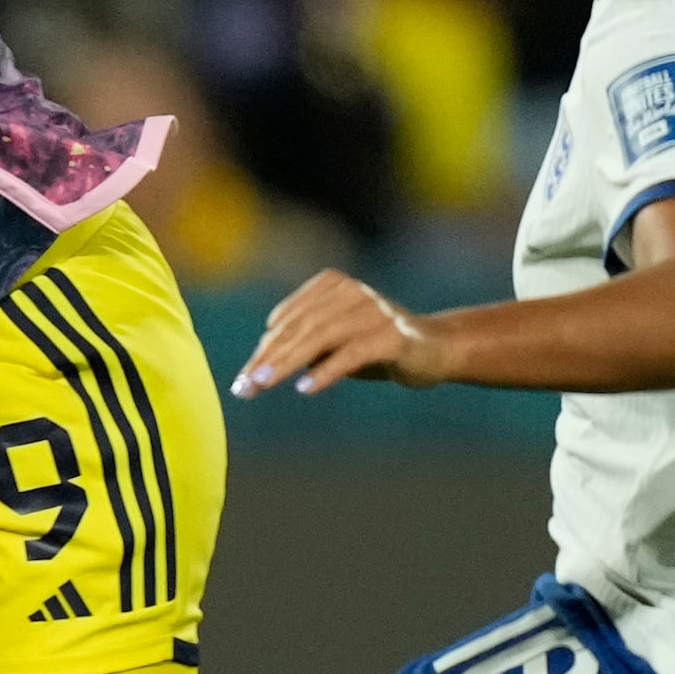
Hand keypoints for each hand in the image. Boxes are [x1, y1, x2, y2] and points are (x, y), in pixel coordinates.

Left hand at [235, 268, 438, 396]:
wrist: (433, 349)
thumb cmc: (373, 346)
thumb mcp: (333, 343)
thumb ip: (301, 346)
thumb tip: (258, 366)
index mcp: (333, 285)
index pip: (288, 320)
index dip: (263, 351)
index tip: (241, 381)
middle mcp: (352, 292)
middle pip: (300, 327)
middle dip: (268, 359)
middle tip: (244, 387)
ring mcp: (375, 310)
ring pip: (321, 336)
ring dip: (288, 363)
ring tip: (263, 385)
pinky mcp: (393, 335)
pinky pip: (353, 352)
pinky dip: (327, 371)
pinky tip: (305, 388)